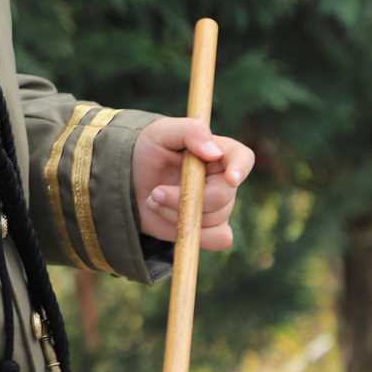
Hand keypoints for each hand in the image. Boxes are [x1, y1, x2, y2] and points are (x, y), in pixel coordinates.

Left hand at [132, 118, 253, 249]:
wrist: (129, 181)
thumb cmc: (148, 150)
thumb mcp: (161, 132)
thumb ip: (189, 132)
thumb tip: (215, 152)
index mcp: (218, 151)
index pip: (242, 158)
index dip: (240, 168)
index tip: (229, 178)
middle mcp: (223, 179)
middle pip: (223, 196)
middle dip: (184, 198)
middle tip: (155, 192)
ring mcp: (218, 205)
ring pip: (214, 219)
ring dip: (177, 213)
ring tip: (154, 199)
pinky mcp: (210, 228)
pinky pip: (219, 240)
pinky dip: (192, 234)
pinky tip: (168, 218)